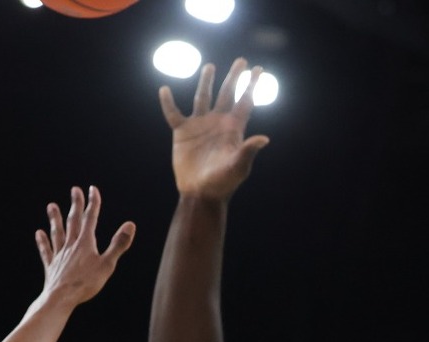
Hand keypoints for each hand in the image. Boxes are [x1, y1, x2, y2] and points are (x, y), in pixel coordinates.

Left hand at [37, 185, 135, 305]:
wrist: (61, 298)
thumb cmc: (86, 283)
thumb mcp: (107, 265)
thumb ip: (118, 244)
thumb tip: (130, 225)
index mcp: (85, 243)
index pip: (91, 218)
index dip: (93, 203)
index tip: (93, 189)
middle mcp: (71, 245)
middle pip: (73, 221)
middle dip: (76, 205)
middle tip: (75, 190)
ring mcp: (59, 255)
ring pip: (57, 233)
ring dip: (55, 219)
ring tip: (52, 206)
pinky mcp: (52, 266)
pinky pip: (46, 251)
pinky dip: (43, 242)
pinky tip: (39, 234)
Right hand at [159, 58, 271, 199]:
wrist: (201, 193)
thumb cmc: (223, 183)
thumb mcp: (238, 167)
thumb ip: (248, 151)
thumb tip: (264, 139)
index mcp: (233, 128)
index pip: (245, 102)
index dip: (252, 85)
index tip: (258, 69)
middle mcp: (217, 122)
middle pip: (227, 94)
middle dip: (234, 78)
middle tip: (241, 61)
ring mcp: (200, 125)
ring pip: (203, 98)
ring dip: (206, 82)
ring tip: (210, 67)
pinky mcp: (182, 132)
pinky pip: (173, 114)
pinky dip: (168, 103)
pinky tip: (164, 90)